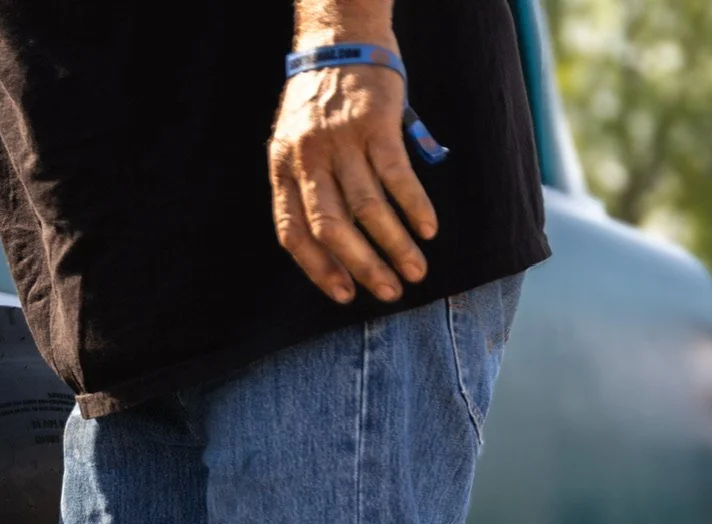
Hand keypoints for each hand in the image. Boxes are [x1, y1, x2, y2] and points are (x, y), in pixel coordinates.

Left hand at [269, 44, 438, 304]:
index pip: (293, 233)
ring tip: (416, 271)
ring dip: (395, 245)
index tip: (344, 295)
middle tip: (389, 293)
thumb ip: (309, 190)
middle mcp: (308, 159)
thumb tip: (338, 249)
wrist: (340, 41)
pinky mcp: (376, 125)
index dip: (318, 269)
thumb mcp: (297, 145)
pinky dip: (415, 207)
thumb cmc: (320, 104)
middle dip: (362, 267)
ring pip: (368, 208)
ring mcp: (342, 141)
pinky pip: (397, 176)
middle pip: (332, 227)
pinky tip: (428, 230)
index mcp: (282, 169)